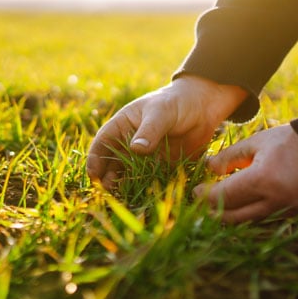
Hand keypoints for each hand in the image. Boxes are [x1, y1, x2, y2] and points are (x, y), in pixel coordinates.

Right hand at [86, 74, 246, 187]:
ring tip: (121, 196)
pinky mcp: (161, 165)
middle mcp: (130, 142)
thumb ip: (150, 130)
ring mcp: (145, 155)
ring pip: (128, 173)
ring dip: (122, 184)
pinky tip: (142, 196)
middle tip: (107, 190)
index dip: (95, 158)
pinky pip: (149, 179)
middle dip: (106, 176)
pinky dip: (144, 188)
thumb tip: (136, 149)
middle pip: (111, 162)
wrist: (203, 106)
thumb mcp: (162, 112)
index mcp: (123, 125)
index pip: (103, 142)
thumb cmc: (177, 101)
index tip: (94, 174)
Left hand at [193, 124, 297, 222]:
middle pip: (233, 217)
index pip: (224, 196)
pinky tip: (241, 205)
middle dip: (213, 211)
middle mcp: (275, 202)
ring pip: (249, 221)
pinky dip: (250, 214)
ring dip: (231, 215)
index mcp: (262, 180)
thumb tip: (208, 169)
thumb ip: (229, 157)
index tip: (194, 192)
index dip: (205, 196)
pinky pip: (266, 219)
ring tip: (217, 205)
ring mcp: (288, 211)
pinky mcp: (296, 215)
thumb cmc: (291, 141)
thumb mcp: (257, 143)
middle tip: (201, 203)